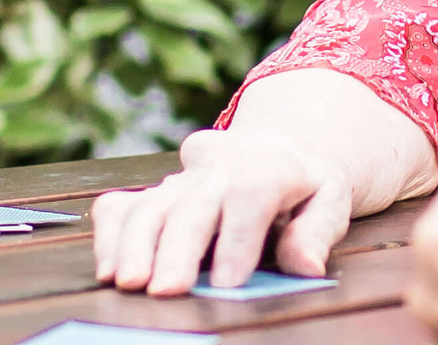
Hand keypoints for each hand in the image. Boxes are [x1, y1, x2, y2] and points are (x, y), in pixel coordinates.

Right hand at [91, 127, 349, 294]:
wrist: (274, 147)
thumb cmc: (303, 186)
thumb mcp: (329, 200)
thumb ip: (316, 232)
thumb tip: (306, 266)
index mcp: (268, 167)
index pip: (250, 196)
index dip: (237, 239)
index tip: (228, 283)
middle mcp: (217, 169)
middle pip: (193, 204)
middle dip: (177, 249)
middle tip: (168, 290)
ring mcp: (178, 180)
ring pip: (150, 204)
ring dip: (135, 245)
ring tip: (129, 283)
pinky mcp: (152, 192)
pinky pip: (119, 205)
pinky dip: (109, 235)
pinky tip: (109, 269)